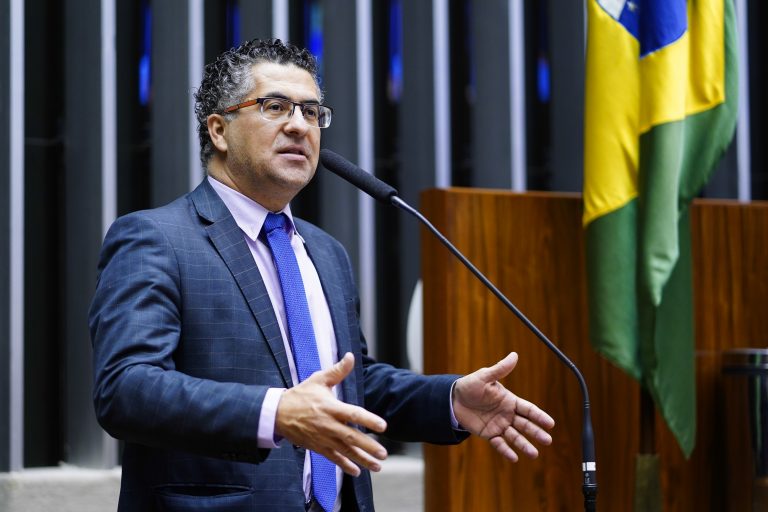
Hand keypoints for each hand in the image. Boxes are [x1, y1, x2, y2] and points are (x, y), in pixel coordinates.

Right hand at [275, 352, 387, 475]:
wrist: (278, 413)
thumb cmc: (301, 395)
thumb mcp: (319, 380)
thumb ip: (337, 371)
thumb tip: (351, 356)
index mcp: (331, 407)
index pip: (353, 414)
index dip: (368, 420)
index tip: (383, 426)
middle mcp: (328, 425)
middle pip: (351, 437)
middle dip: (368, 446)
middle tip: (383, 453)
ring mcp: (323, 438)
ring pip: (345, 451)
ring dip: (362, 459)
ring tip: (377, 466)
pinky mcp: (318, 447)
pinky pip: (334, 458)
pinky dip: (345, 466)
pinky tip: (357, 471)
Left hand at [453, 352, 554, 461]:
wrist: (453, 399)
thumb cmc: (470, 385)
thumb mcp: (484, 376)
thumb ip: (500, 369)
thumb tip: (514, 355)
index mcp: (509, 400)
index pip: (528, 409)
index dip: (539, 416)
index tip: (551, 424)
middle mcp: (507, 414)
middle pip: (525, 425)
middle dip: (536, 432)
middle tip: (548, 440)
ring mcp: (499, 425)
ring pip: (515, 436)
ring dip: (524, 445)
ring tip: (534, 454)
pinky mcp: (488, 434)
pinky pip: (499, 444)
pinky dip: (506, 450)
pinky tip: (514, 458)